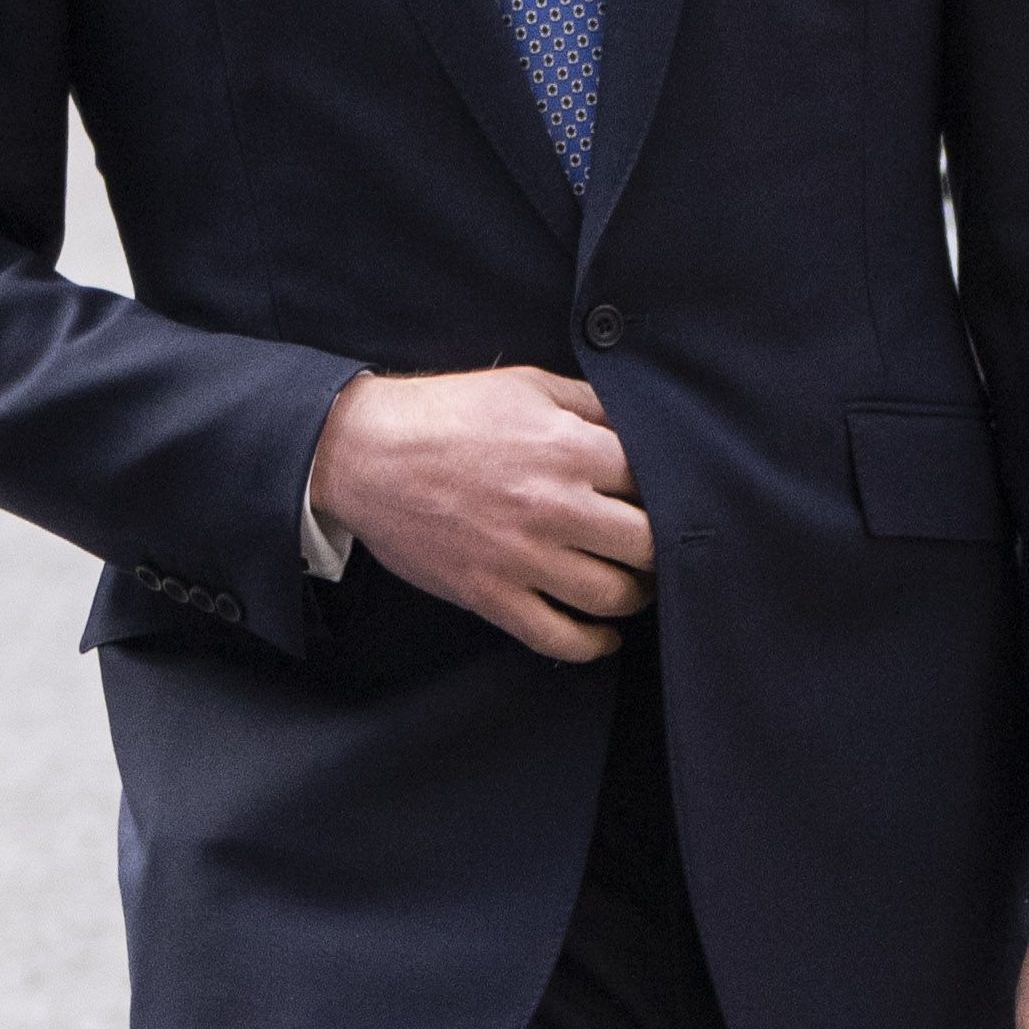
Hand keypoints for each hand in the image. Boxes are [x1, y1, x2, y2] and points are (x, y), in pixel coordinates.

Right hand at [309, 367, 655, 662]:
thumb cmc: (444, 413)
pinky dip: (592, 644)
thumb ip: (590, 404)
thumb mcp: (526, 384)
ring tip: (630, 585)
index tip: (661, 496)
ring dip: (634, 596)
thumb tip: (641, 425)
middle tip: (651, 545)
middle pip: (649, 545)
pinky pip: (559, 638)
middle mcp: (554, 506)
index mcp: (569, 448)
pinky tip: (602, 635)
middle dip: (660, 546)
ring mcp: (522, 558)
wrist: (363, 454)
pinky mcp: (490, 596)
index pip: (656, 480)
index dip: (666, 488)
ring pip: (612, 597)